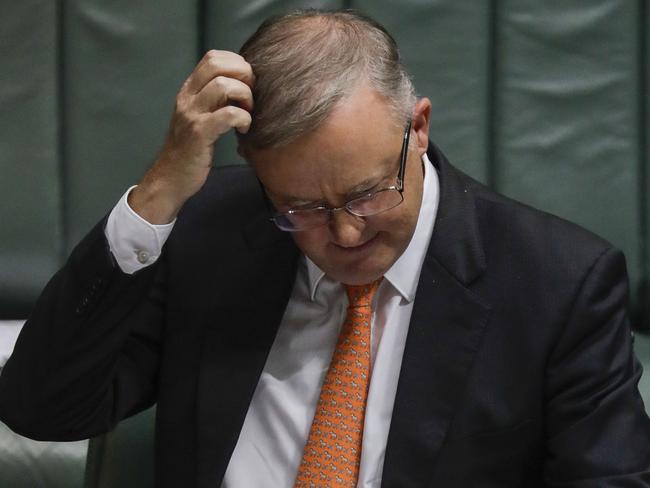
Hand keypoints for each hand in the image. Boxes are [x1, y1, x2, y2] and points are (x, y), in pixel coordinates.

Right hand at [129, 50, 254, 223]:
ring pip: (223, 86)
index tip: (247, 84)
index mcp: (189, 90)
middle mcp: (187, 97)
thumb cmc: (191, 150)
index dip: (237, 64)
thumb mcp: (200, 117)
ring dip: (245, 97)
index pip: (213, 57)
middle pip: (217, 64)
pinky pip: (228, 114)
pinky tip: (244, 130)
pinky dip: (243, 118)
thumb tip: (245, 87)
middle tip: (250, 97)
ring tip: (248, 114)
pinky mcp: (199, 133)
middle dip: (243, 75)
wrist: (170, 178)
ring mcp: (191, 114)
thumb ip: (215, 100)